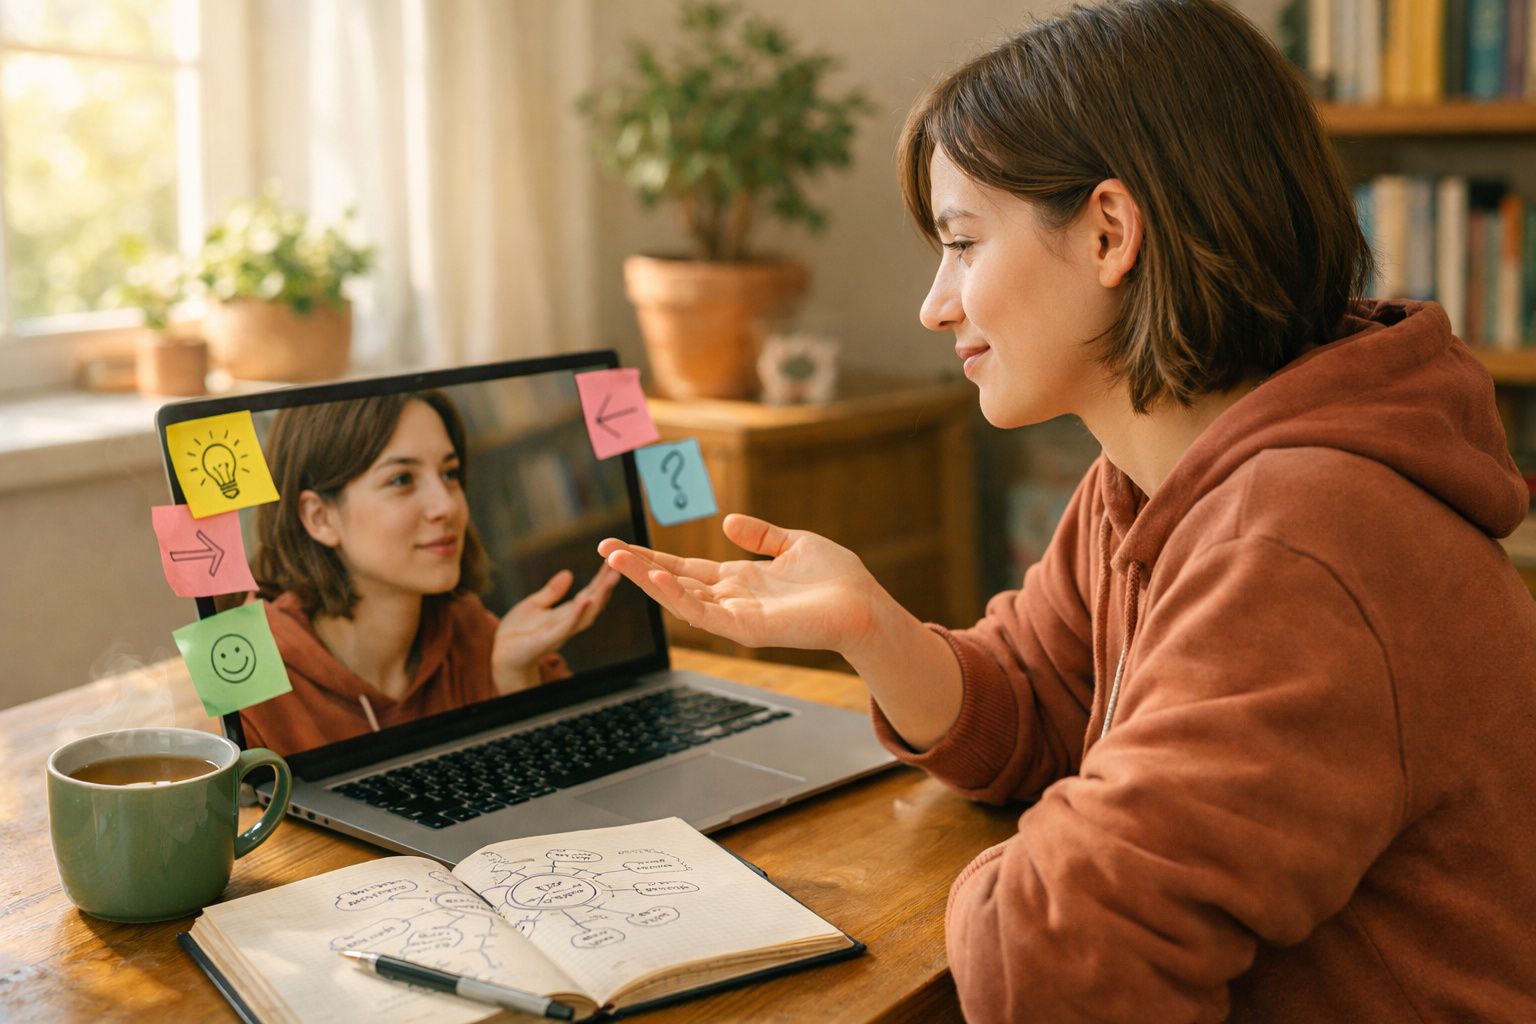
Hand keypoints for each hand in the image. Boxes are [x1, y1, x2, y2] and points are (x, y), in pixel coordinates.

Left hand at [491, 563, 619, 691]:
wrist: (502, 656)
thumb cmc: (517, 633)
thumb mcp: (534, 605)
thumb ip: (552, 592)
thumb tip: (569, 573)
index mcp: (565, 614)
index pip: (589, 593)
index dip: (600, 578)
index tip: (611, 560)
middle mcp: (568, 623)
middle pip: (594, 603)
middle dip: (607, 586)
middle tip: (620, 566)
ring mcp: (560, 632)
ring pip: (587, 615)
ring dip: (600, 597)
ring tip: (611, 579)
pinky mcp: (547, 640)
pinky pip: (566, 627)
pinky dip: (577, 614)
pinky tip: (585, 600)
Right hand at [596, 513, 894, 658]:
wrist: (865, 606)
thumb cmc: (837, 579)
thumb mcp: (793, 544)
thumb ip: (760, 534)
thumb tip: (727, 520)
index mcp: (739, 580)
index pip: (685, 569)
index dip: (653, 557)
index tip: (621, 544)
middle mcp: (732, 600)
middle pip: (674, 583)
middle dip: (639, 568)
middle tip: (604, 549)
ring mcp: (736, 617)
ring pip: (681, 600)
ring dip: (649, 581)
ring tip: (617, 560)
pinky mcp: (748, 629)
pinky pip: (705, 616)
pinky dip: (680, 598)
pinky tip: (659, 580)